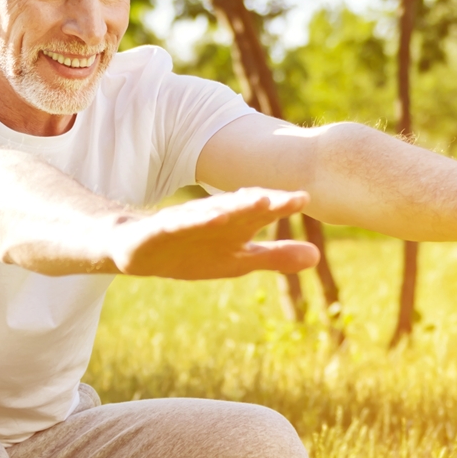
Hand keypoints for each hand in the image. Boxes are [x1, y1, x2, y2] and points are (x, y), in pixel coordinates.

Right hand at [109, 188, 319, 279]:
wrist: (138, 249)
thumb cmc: (194, 251)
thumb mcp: (238, 260)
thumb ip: (275, 257)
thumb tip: (317, 256)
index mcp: (235, 223)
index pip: (262, 212)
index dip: (282, 205)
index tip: (305, 198)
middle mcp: (214, 215)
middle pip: (242, 206)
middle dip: (266, 201)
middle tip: (291, 197)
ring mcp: (187, 220)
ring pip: (213, 211)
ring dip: (235, 205)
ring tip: (258, 201)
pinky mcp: (162, 229)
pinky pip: (179, 224)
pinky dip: (194, 220)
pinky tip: (210, 218)